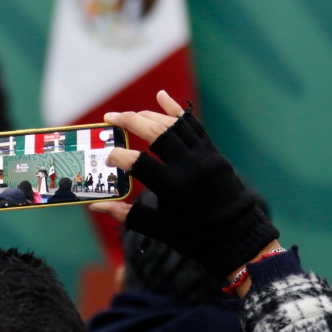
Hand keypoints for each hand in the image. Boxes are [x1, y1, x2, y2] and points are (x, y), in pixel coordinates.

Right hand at [90, 90, 278, 279]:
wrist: (237, 235)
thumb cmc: (193, 236)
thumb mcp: (157, 228)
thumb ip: (126, 214)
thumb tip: (95, 207)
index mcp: (171, 187)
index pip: (137, 162)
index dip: (118, 157)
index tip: (108, 158)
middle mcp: (187, 166)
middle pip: (154, 133)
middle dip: (128, 121)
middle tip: (109, 119)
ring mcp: (203, 155)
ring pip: (172, 125)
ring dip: (148, 116)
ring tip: (129, 116)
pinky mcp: (212, 152)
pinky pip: (193, 124)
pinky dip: (176, 110)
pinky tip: (161, 96)